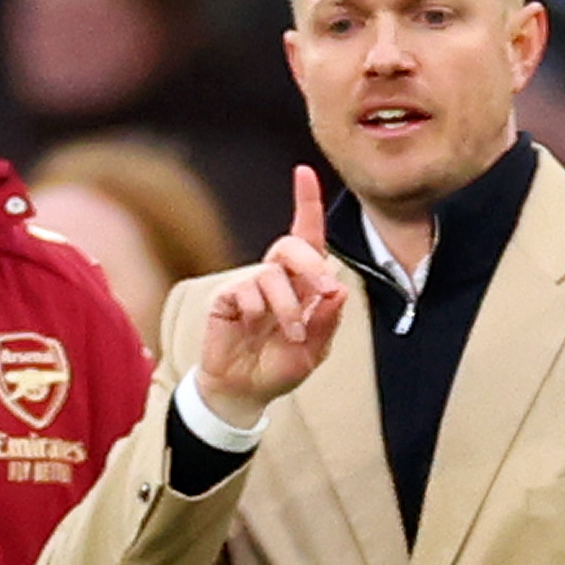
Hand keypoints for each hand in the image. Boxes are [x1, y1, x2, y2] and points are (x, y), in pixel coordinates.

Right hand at [198, 165, 345, 425]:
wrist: (246, 392)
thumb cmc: (280, 366)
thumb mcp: (314, 350)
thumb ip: (326, 321)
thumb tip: (337, 290)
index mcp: (302, 284)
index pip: (307, 238)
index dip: (305, 204)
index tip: (304, 171)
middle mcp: (276, 277)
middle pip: (294, 246)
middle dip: (313, 266)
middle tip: (324, 292)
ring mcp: (250, 285)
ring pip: (273, 273)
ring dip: (289, 306)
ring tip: (290, 335)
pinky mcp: (227, 297)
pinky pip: (247, 291)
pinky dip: (258, 313)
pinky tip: (252, 329)